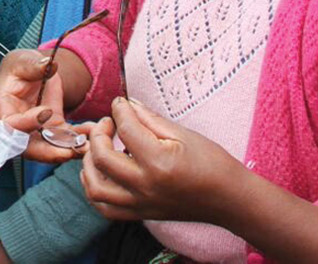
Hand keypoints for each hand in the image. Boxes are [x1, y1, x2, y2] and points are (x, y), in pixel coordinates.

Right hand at [0, 48, 78, 163]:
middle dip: (49, 153)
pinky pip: (65, 139)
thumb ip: (32, 65)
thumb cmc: (21, 65)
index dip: (27, 124)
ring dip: (67, 150)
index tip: (46, 111)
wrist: (31, 71)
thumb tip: (48, 66)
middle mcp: (19, 126)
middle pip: (29, 148)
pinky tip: (91, 130)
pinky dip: (78, 138)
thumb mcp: (23, 60)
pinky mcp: (53, 129)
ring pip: (49, 149)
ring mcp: (37, 130)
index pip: (10, 126)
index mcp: (5, 109)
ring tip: (85, 145)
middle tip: (69, 151)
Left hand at [81, 98, 242, 223]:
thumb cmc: (212, 163)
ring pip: (95, 187)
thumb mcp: (183, 133)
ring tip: (98, 148)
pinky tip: (100, 172)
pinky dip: (95, 190)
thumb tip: (127, 105)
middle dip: (99, 133)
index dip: (119, 110)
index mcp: (158, 162)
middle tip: (109, 123)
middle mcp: (145, 186)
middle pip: (101, 157)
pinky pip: (105, 208)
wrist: (228, 198)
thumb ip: (149, 119)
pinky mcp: (141, 214)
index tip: (120, 103)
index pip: (125, 129)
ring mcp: (140, 204)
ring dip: (89, 164)